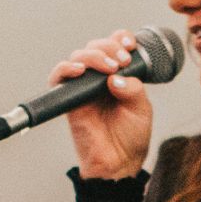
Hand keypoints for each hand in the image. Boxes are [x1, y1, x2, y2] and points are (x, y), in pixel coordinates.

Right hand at [51, 28, 151, 178]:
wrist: (119, 163)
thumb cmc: (131, 137)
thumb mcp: (142, 109)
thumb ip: (133, 89)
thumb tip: (115, 77)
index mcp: (117, 75)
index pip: (114, 45)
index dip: (120, 38)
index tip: (131, 45)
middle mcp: (98, 78)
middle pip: (95, 46)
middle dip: (109, 47)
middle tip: (122, 61)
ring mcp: (82, 87)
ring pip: (78, 57)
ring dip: (93, 55)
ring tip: (109, 68)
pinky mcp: (69, 100)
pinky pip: (58, 78)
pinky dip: (66, 69)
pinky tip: (80, 70)